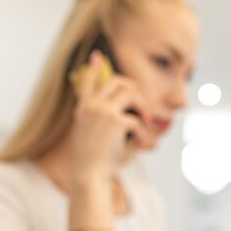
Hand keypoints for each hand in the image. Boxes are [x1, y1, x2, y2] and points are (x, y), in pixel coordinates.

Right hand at [70, 51, 152, 185]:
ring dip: (142, 105)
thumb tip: (123, 119)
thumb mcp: (89, 139)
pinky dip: (144, 133)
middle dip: (132, 87)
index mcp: (83, 110)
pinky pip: (137, 120)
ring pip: (130, 93)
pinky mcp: (116, 121)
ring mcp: (103, 111)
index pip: (87, 82)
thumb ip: (100, 124)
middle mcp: (91, 106)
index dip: (94, 68)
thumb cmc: (91, 164)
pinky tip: (145, 144)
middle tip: (141, 98)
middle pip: (116, 81)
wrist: (87, 174)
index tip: (97, 56)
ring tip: (147, 119)